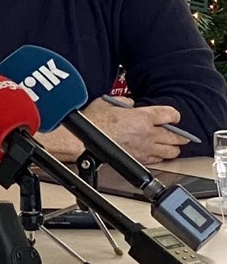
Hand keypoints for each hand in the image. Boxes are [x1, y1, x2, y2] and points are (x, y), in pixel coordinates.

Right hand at [41, 97, 184, 164]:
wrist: (82, 140)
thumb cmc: (92, 122)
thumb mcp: (108, 102)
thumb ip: (124, 102)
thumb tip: (129, 104)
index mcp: (144, 117)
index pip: (171, 115)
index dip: (173, 115)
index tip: (172, 116)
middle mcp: (148, 134)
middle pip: (176, 137)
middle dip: (180, 135)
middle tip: (180, 134)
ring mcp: (145, 149)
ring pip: (171, 152)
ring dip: (173, 148)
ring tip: (172, 146)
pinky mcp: (138, 159)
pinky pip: (157, 160)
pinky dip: (160, 157)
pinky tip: (157, 154)